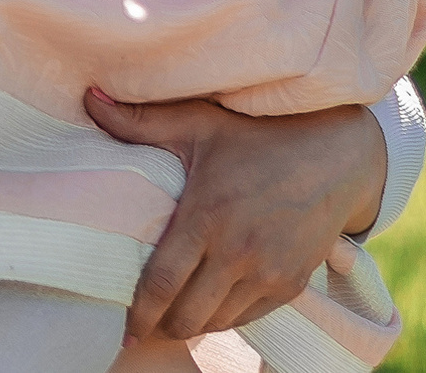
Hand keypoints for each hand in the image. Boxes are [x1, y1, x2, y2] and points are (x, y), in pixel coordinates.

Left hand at [85, 89, 384, 344]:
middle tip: (143, 323)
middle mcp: (238, 253)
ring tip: (172, 316)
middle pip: (188, 315)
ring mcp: (268, 273)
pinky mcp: (291, 285)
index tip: (123, 327)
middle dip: (161, 325)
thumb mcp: (198, 122)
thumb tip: (89, 98)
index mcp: (207, 217)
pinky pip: (249, 318)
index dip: (139, 312)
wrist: (336, 156)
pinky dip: (225, 317)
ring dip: (193, 324)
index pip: (162, 283)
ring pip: (218, 321)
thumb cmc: (259, 135)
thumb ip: (139, 120)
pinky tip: (209, 306)